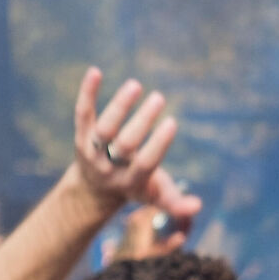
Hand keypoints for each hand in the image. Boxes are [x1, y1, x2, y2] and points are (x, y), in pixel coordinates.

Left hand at [71, 68, 180, 209]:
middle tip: (159, 98)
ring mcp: (93, 152)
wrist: (93, 190)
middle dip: (142, 121)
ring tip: (135, 85)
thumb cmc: (136, 186)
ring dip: (118, 107)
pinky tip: (95, 72)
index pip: (145, 163)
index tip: (172, 123)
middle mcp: (109, 168)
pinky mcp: (82, 136)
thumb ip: (175, 203)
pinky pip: (83, 114)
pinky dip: (88, 93)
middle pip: (124, 145)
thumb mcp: (155, 196)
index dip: (158, 144)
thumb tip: (197, 208)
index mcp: (131, 182)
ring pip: (103, 129)